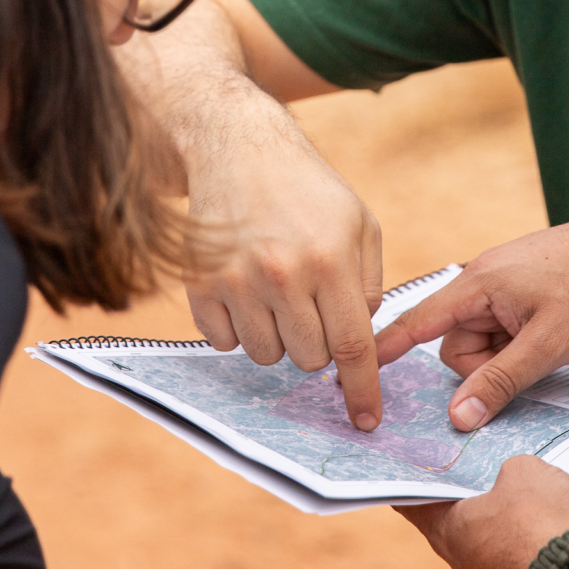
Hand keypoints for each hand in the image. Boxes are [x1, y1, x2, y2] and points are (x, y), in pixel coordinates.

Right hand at [184, 137, 385, 428]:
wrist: (237, 147)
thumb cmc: (306, 188)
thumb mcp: (358, 223)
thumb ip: (368, 284)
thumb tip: (360, 338)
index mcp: (329, 260)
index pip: (352, 346)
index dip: (361, 389)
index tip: (366, 421)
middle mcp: (282, 275)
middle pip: (307, 359)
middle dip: (316, 341)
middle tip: (310, 302)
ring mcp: (236, 282)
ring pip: (265, 355)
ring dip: (276, 335)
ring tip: (276, 288)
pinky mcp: (200, 285)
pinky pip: (224, 343)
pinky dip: (238, 328)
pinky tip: (244, 288)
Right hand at [375, 212, 568, 429]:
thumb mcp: (548, 344)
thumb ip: (501, 381)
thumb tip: (457, 417)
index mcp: (478, 283)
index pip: (418, 320)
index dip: (389, 348)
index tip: (356, 369)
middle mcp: (483, 280)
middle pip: (458, 344)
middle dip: (485, 365)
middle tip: (528, 361)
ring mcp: (504, 285)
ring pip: (484, 342)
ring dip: (508, 356)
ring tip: (548, 345)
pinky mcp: (523, 291)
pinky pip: (504, 330)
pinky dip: (520, 345)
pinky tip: (549, 339)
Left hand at [396, 452, 568, 568]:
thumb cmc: (535, 522)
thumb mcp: (522, 471)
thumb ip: (513, 468)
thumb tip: (519, 477)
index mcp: (451, 531)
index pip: (419, 502)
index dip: (417, 480)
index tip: (411, 466)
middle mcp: (472, 557)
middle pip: (477, 512)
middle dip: (492, 484)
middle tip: (493, 455)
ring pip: (524, 521)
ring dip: (547, 491)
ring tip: (567, 460)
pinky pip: (553, 535)